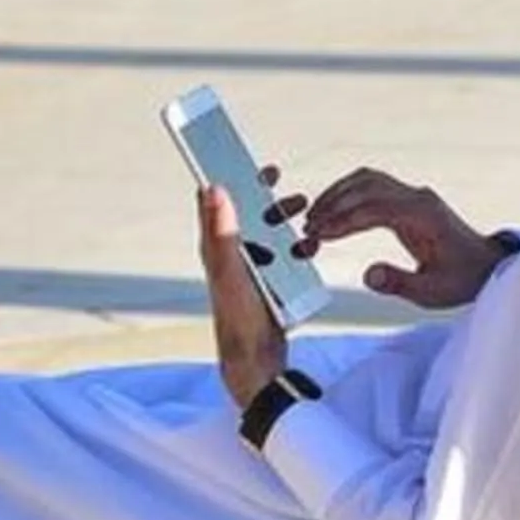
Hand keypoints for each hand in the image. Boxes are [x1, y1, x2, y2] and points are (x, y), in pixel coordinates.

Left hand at [197, 182, 288, 408]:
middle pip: (243, 212)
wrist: (257, 363)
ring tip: (302, 212)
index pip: (214, 201)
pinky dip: (294, 246)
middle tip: (277, 181)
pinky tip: (307, 248)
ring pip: (266, 232)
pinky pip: (282, 255)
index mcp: (215, 248)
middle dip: (261, 193)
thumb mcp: (231, 271)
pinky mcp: (267, 283)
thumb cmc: (238, 320)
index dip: (222, 175)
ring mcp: (249, 270)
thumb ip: (221, 231)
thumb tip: (211, 188)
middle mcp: (230, 256)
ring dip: (281, 218)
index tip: (236, 155)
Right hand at [299, 167, 506, 309]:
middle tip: (308, 227)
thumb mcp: (433, 291)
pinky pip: (375, 186)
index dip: (341, 221)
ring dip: (339, 194)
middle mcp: (417, 197)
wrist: (487, 267)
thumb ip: (399, 283)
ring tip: (315, 217)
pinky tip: (335, 209)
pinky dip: (351, 192)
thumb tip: (367, 274)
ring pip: (368, 180)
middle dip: (334, 205)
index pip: (372, 209)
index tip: (317, 234)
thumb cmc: (462, 280)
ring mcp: (414, 194)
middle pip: (366, 187)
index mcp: (422, 215)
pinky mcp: (411, 199)